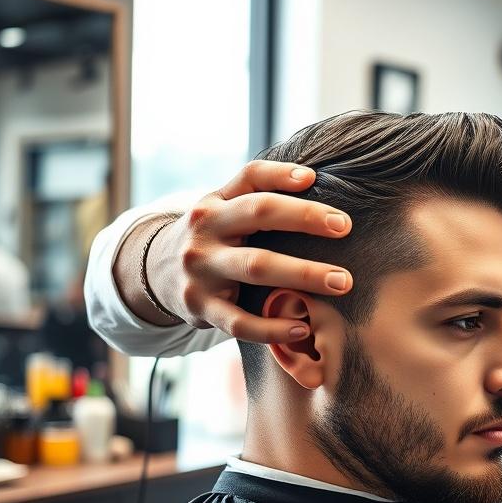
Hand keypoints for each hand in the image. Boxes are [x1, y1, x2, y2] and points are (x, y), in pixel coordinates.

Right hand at [145, 160, 352, 342]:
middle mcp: (205, 231)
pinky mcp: (201, 308)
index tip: (315, 179)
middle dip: (306, 218)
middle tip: (345, 227)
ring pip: (256, 267)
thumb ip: (258, 192)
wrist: (156, 274)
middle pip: (259, 214)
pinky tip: (303, 328)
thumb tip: (311, 178)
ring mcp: (201, 270)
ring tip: (341, 282)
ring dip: (303, 274)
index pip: (250, 177)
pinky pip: (240, 323)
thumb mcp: (222, 209)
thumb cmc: (213, 238)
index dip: (282, 174)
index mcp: (215, 202)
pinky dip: (274, 328)